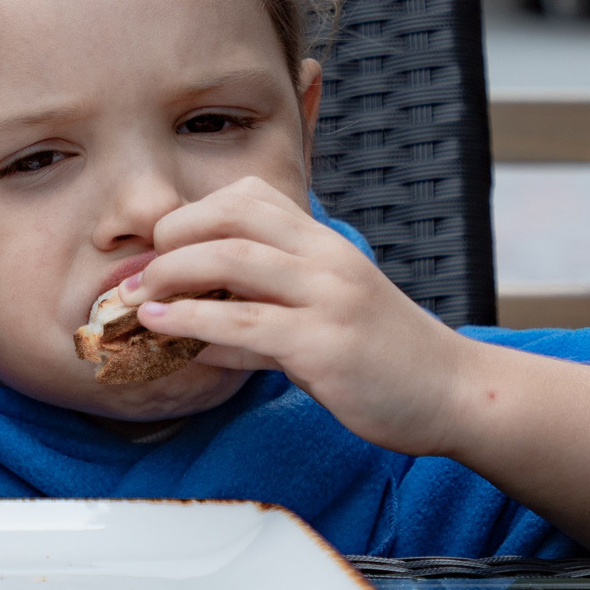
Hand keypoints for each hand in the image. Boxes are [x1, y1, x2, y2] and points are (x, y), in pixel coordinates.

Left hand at [125, 177, 473, 458]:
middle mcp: (326, 259)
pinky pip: (247, 325)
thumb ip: (265, 308)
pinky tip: (167, 330)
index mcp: (325, 244)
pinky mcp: (326, 345)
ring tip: (135, 299)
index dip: (192, 215)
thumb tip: (193, 319)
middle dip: (170, 239)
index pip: (248, 198)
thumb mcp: (326, 314)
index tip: (157, 247)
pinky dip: (196, 323)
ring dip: (170, 276)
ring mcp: (329, 298)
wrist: (454, 392)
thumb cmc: (385, 356)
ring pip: (232, 261)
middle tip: (135, 273)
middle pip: (231, 217)